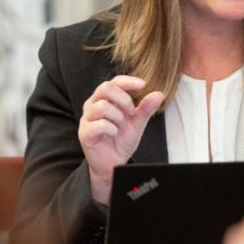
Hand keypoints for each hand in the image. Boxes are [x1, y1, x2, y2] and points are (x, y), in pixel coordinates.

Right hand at [77, 75, 163, 204]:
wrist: (113, 162)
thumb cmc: (122, 139)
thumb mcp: (138, 122)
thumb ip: (146, 108)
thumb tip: (159, 93)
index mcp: (104, 99)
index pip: (114, 82)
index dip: (128, 81)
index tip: (143, 85)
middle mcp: (92, 105)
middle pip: (105, 88)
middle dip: (123, 99)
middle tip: (131, 112)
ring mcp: (86, 119)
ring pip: (101, 106)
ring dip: (117, 116)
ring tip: (121, 125)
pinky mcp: (84, 133)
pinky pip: (99, 124)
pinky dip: (111, 128)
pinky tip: (114, 133)